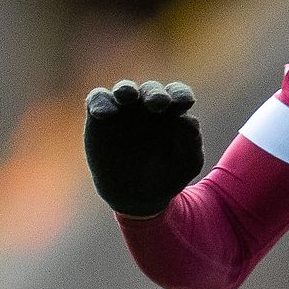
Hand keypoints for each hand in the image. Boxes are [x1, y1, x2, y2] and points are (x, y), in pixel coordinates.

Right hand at [83, 79, 203, 216]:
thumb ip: (191, 141)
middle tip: (159, 104)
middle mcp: (148, 106)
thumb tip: (185, 118)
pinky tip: (104, 113)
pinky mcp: (99, 118)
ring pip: (124, 89)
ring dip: (126, 89)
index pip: (178, 94)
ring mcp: (123, 110)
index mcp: (173, 112)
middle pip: (152, 90)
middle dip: (155, 93)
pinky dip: (99, 102)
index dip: (180, 94)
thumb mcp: (186, 164)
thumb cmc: (166, 177)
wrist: (135, 198)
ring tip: (127, 96)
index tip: (184, 103)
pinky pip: (98, 100)